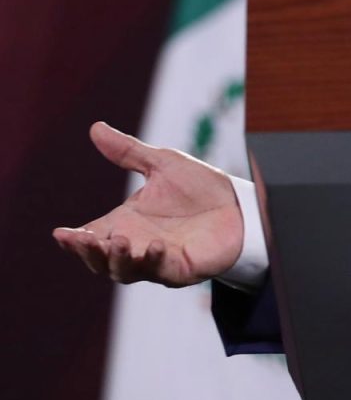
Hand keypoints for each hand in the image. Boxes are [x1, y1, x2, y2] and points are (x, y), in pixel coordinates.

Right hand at [53, 122, 243, 286]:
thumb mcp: (162, 165)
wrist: (242, 204)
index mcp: (125, 223)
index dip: (73, 240)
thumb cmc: (201, 187)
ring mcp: (157, 260)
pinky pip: (161, 271)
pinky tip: (156, 246)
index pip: (91, 236)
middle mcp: (136, 245)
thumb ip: (128, 153)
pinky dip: (154, 261)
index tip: (60, 233)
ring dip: (117, 260)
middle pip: (100, 259)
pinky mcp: (180, 268)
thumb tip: (95, 128)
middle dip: (88, 252)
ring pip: (124, 271)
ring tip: (119, 241)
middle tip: (82, 239)